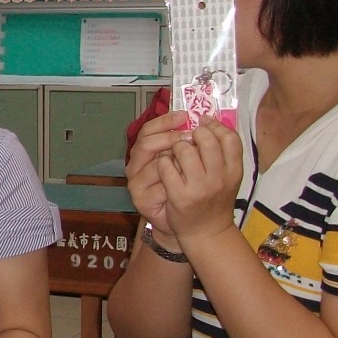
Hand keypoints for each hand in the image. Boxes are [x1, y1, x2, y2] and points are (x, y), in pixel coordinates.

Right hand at [125, 110, 189, 235]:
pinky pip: (161, 187)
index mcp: (144, 152)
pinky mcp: (140, 200)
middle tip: (191, 137)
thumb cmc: (187, 187)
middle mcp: (135, 165)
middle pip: (146, 143)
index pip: (148, 129)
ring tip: (194, 166)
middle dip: (171, 138)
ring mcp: (135, 183)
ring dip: (178, 163)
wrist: (187, 222)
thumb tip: (202, 120)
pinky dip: (177, 184)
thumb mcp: (187, 160)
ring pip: (156, 165)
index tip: (185, 116)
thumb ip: (187, 142)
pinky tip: (188, 185)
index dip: (165, 121)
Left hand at [154, 115, 242, 246]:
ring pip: (183, 149)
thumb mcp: (228, 177)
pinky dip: (163, 163)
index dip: (215, 126)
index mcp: (234, 171)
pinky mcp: (179, 196)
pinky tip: (165, 169)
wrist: (206, 233)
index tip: (203, 123)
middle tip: (187, 140)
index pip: (230, 138)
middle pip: (206, 139)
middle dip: (192, 135)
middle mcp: (219, 178)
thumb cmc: (215, 200)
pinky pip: (165, 165)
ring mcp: (199, 187)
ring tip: (175, 156)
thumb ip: (223, 154)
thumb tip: (210, 121)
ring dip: (174, 148)